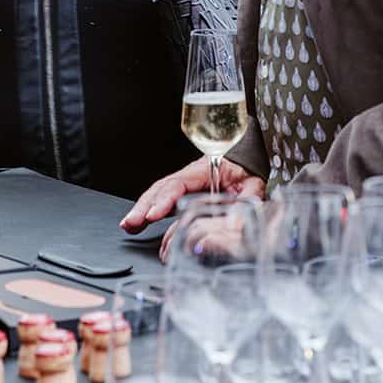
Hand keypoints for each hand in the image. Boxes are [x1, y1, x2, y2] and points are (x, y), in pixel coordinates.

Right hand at [120, 156, 264, 233]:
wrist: (246, 157)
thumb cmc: (247, 167)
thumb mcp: (253, 182)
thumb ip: (249, 197)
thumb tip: (242, 215)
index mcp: (204, 170)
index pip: (179, 184)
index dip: (164, 200)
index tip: (153, 215)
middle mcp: (190, 176)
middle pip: (162, 189)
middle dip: (145, 206)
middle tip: (132, 222)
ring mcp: (185, 185)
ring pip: (158, 194)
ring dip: (142, 209)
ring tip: (129, 225)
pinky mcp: (184, 194)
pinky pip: (163, 201)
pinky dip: (149, 210)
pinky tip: (138, 223)